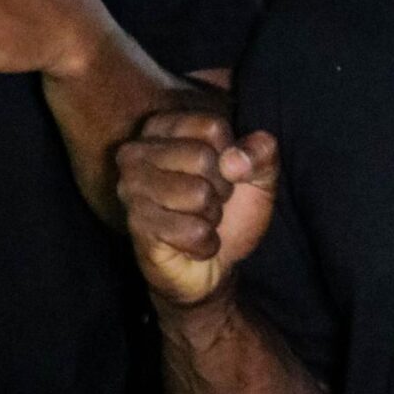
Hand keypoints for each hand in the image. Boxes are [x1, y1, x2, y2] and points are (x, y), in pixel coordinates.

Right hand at [117, 111, 278, 308]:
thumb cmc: (230, 212)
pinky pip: (193, 230)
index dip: (232, 156)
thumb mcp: (259, 176)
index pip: (212, 127)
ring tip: (199, 221)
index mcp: (162, 128)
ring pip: (198, 194)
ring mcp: (131, 190)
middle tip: (209, 203)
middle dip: (220, 189)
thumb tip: (234, 160)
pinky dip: (205, 244)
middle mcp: (136, 152)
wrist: (214, 267)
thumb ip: (261, 153)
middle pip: (203, 158)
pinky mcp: (137, 226)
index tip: (222, 174)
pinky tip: (191, 244)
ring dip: (211, 217)